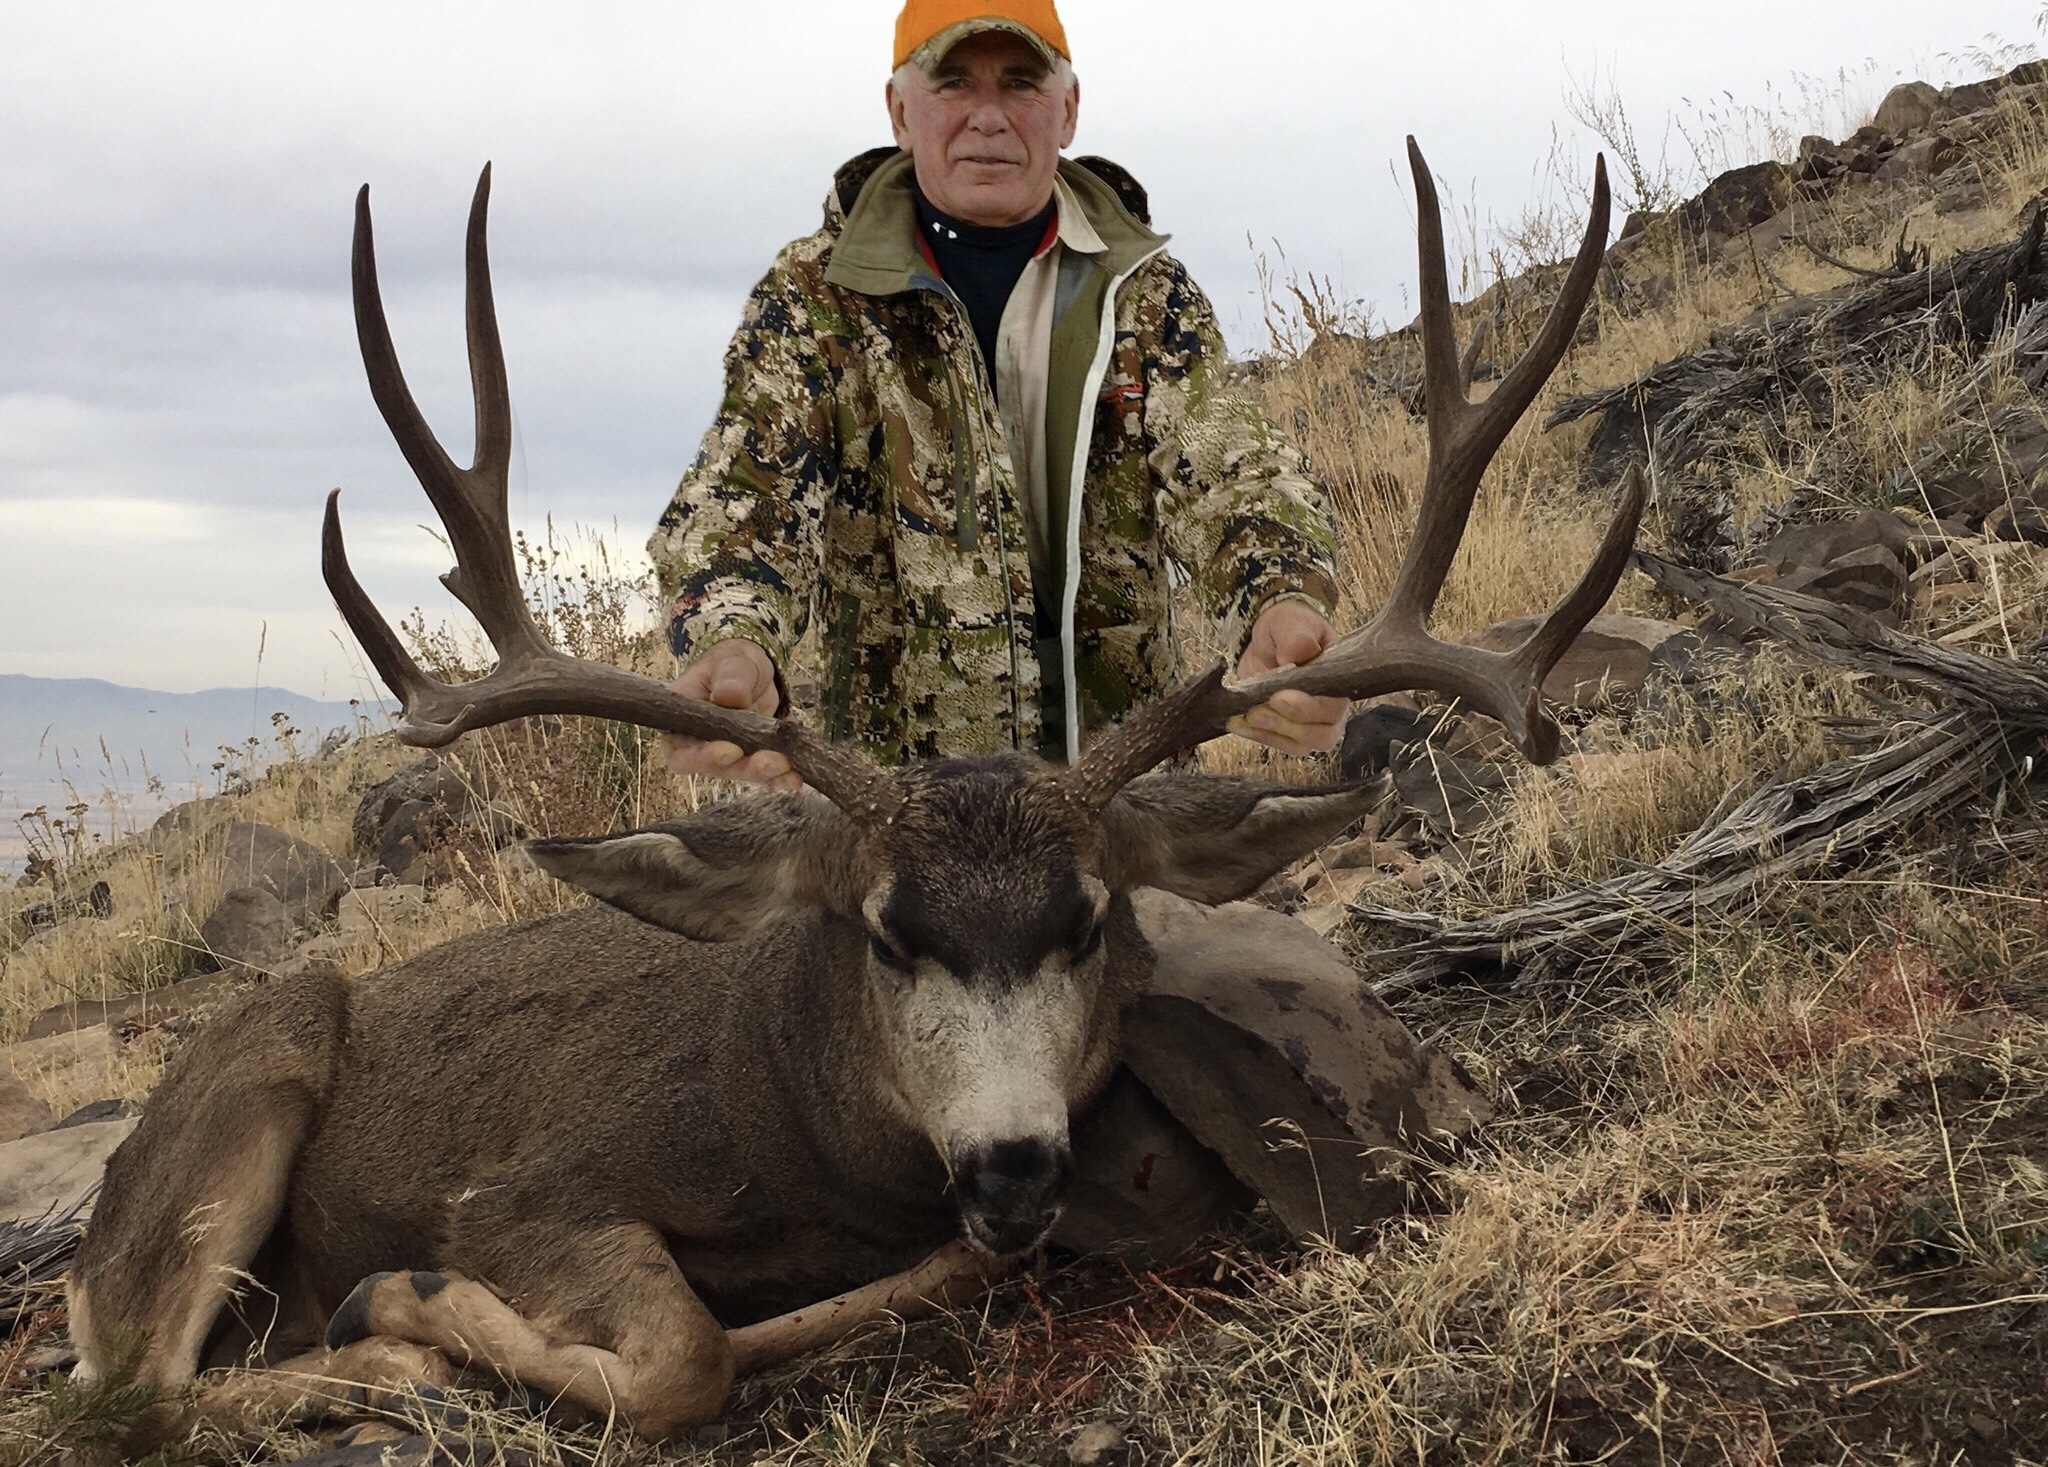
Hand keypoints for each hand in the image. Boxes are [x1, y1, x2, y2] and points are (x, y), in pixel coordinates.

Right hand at [663, 640, 803, 791]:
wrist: (752, 671)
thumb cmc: (731, 663)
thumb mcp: (731, 663)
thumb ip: (730, 678)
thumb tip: (730, 695)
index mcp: (681, 722)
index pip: (680, 752)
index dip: (701, 758)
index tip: (730, 751)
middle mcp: (699, 745)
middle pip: (715, 769)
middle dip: (745, 768)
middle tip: (772, 761)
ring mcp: (726, 755)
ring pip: (742, 773)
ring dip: (766, 774)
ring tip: (790, 770)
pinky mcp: (750, 758)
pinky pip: (764, 773)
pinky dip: (781, 777)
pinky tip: (796, 777)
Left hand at [1228, 603, 1348, 754]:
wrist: (1267, 639)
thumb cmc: (1289, 628)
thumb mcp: (1291, 623)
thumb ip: (1297, 638)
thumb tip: (1298, 654)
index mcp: (1340, 681)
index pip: (1334, 706)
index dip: (1308, 708)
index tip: (1279, 698)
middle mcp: (1331, 707)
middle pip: (1322, 734)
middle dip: (1287, 726)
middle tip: (1256, 711)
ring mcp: (1310, 723)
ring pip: (1299, 744)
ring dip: (1269, 733)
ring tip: (1244, 717)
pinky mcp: (1287, 730)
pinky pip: (1276, 742)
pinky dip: (1256, 734)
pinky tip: (1237, 722)